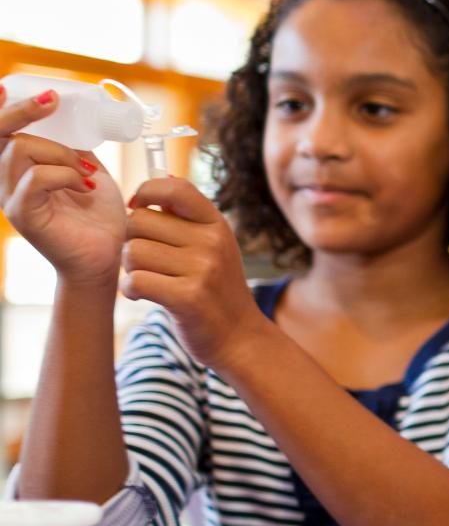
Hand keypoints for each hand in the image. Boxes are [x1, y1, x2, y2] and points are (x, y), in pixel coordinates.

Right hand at [0, 92, 125, 287]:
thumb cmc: (97, 215)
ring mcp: (12, 198)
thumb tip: (72, 118)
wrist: (109, 253)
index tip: (6, 86)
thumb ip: (72, 147)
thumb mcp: (86, 169)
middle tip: (52, 102)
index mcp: (20, 167)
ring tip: (87, 171)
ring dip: (61, 152)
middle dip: (24, 111)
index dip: (1, 108)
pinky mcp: (24, 215)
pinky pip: (36, 179)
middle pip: (0, 134)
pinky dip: (66, 175)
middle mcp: (8, 180)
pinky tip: (86, 186)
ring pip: (20, 149)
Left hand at [121, 178, 262, 370]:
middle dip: (132, 240)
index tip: (139, 208)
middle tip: (146, 260)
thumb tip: (151, 188)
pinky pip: (134, 281)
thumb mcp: (213, 247)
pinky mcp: (187, 297)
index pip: (174, 188)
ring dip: (130, 268)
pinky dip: (130, 290)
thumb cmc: (216, 290)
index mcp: (216, 224)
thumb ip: (185, 220)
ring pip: (132, 252)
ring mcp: (202, 269)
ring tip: (149, 279)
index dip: (146, 192)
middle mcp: (212, 242)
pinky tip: (142, 296)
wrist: (240, 337)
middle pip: (139, 222)